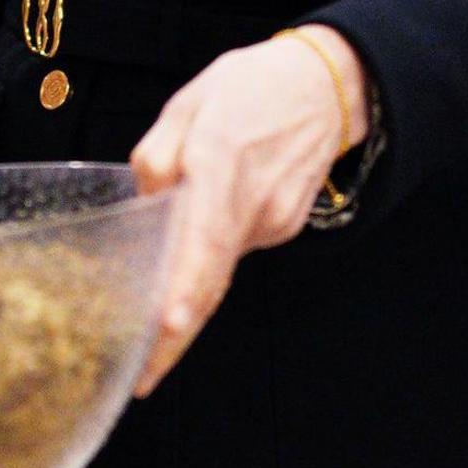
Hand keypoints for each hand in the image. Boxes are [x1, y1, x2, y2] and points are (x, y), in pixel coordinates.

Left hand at [128, 28, 361, 392]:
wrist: (324, 88)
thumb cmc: (249, 89)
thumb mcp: (189, 101)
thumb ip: (157, 154)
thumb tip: (146, 203)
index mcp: (221, 158)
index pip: (203, 234)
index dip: (186, 285)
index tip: (169, 326)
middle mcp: (251, 200)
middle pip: (212, 278)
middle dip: (176, 335)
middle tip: (143, 380)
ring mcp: (273, 220)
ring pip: (219, 268)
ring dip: (186, 299)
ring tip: (149, 334)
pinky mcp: (283, 228)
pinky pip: (234, 251)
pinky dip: (208, 263)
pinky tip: (191, 258)